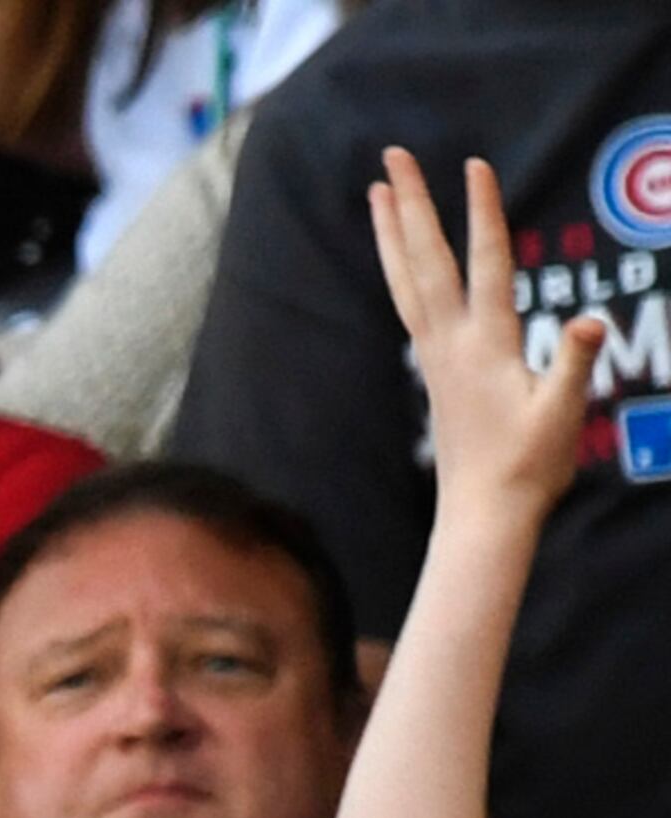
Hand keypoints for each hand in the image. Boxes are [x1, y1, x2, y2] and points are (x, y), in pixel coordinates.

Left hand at [371, 151, 604, 527]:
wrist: (484, 514)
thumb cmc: (528, 466)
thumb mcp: (562, 412)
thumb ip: (572, 363)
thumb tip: (586, 323)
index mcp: (485, 345)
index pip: (486, 265)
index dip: (482, 214)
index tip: (475, 166)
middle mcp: (449, 344)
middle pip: (426, 261)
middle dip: (412, 205)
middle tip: (392, 156)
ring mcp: (436, 356)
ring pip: (406, 281)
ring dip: (392, 233)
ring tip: (378, 190)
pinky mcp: (433, 371)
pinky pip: (409, 306)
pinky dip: (401, 271)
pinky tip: (399, 256)